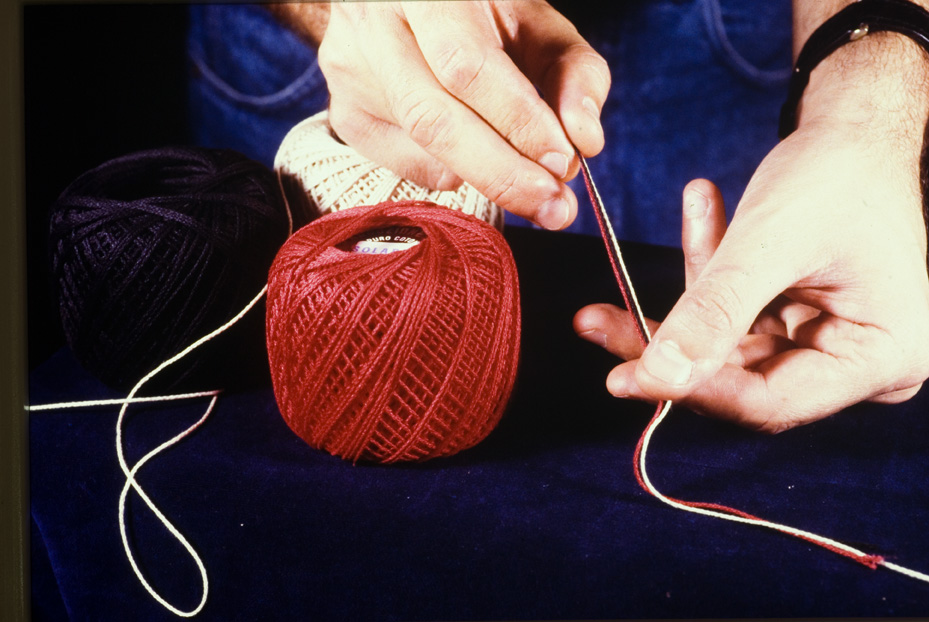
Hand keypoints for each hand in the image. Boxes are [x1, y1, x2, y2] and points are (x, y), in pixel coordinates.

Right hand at [316, 1, 609, 229]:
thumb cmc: (483, 12)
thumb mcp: (539, 26)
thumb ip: (574, 75)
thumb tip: (585, 141)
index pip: (466, 65)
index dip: (517, 119)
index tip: (562, 161)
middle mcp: (375, 22)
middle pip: (433, 118)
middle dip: (502, 172)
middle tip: (553, 207)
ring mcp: (351, 69)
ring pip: (419, 146)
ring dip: (486, 180)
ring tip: (532, 191)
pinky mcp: (344, 110)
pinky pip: (403, 166)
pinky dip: (452, 174)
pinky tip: (474, 161)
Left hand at [574, 124, 928, 431]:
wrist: (862, 130)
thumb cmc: (839, 174)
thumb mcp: (771, 241)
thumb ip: (715, 310)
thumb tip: (658, 375)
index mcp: (881, 358)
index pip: (769, 403)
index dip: (692, 390)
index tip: (622, 377)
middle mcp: (860, 365)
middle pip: (741, 380)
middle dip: (669, 343)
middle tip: (598, 321)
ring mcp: (827, 345)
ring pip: (727, 347)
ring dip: (686, 296)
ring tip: (685, 219)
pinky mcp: (798, 324)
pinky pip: (732, 318)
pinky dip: (707, 273)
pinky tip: (702, 211)